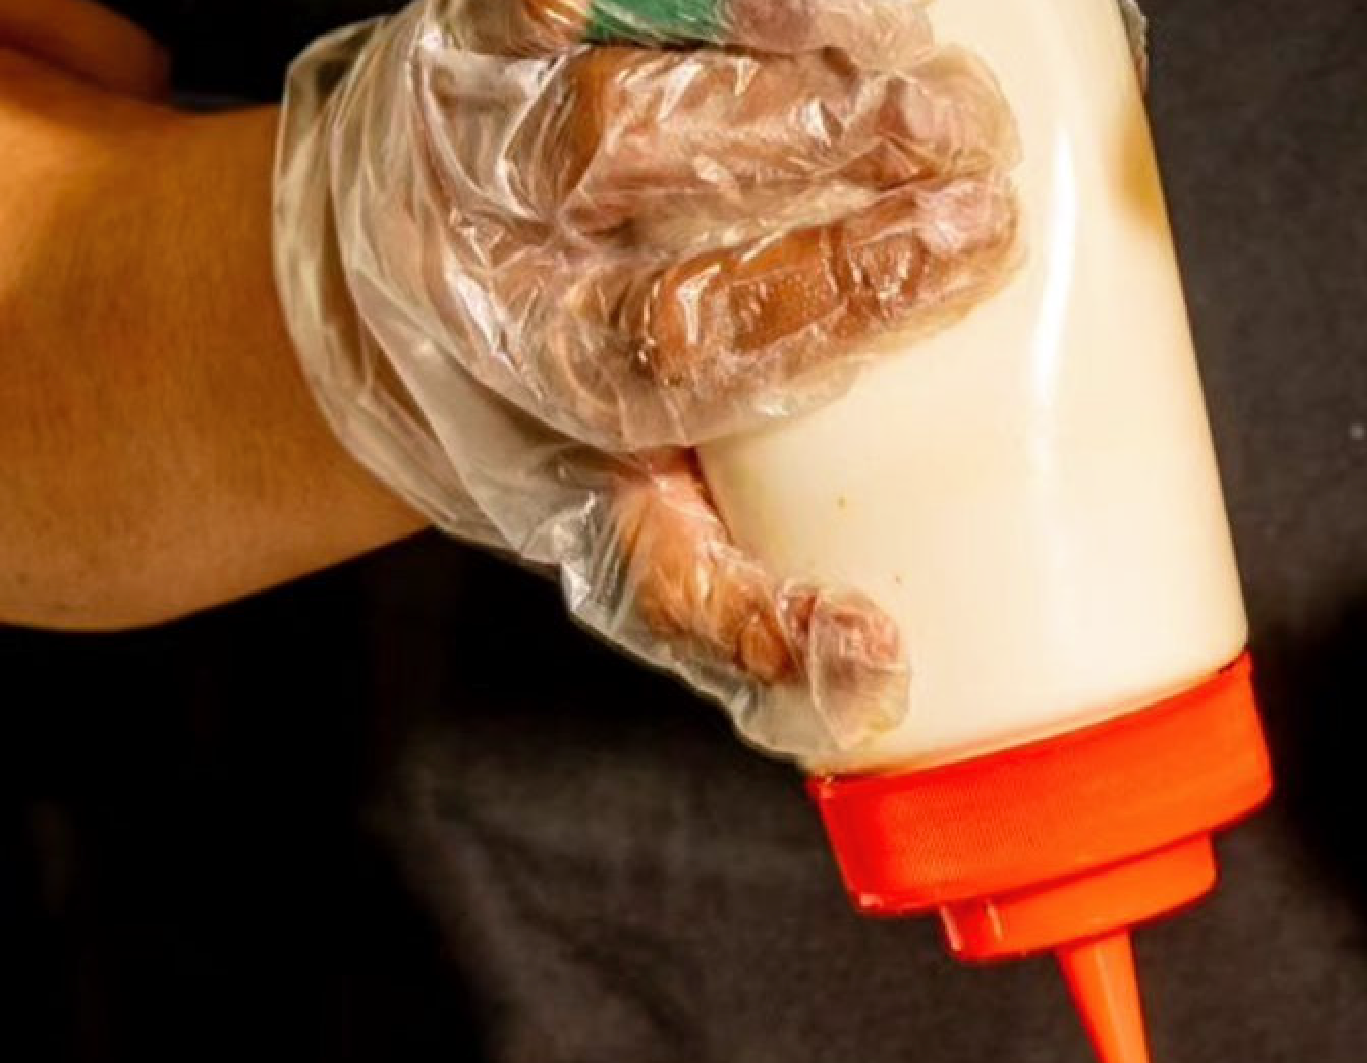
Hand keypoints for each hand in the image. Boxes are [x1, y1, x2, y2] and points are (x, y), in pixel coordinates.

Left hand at [274, 0, 1019, 750]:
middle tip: (969, 132)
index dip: (842, 289)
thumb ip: (748, 632)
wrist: (374, 319)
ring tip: (910, 41)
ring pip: (628, 57)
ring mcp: (482, 111)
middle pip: (657, 168)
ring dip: (782, 41)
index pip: (697, 336)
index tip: (975, 249)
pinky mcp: (485, 22)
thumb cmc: (552, 444)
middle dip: (830, 145)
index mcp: (544, 380)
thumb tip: (880, 674)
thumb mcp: (627, 559)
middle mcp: (493, 235)